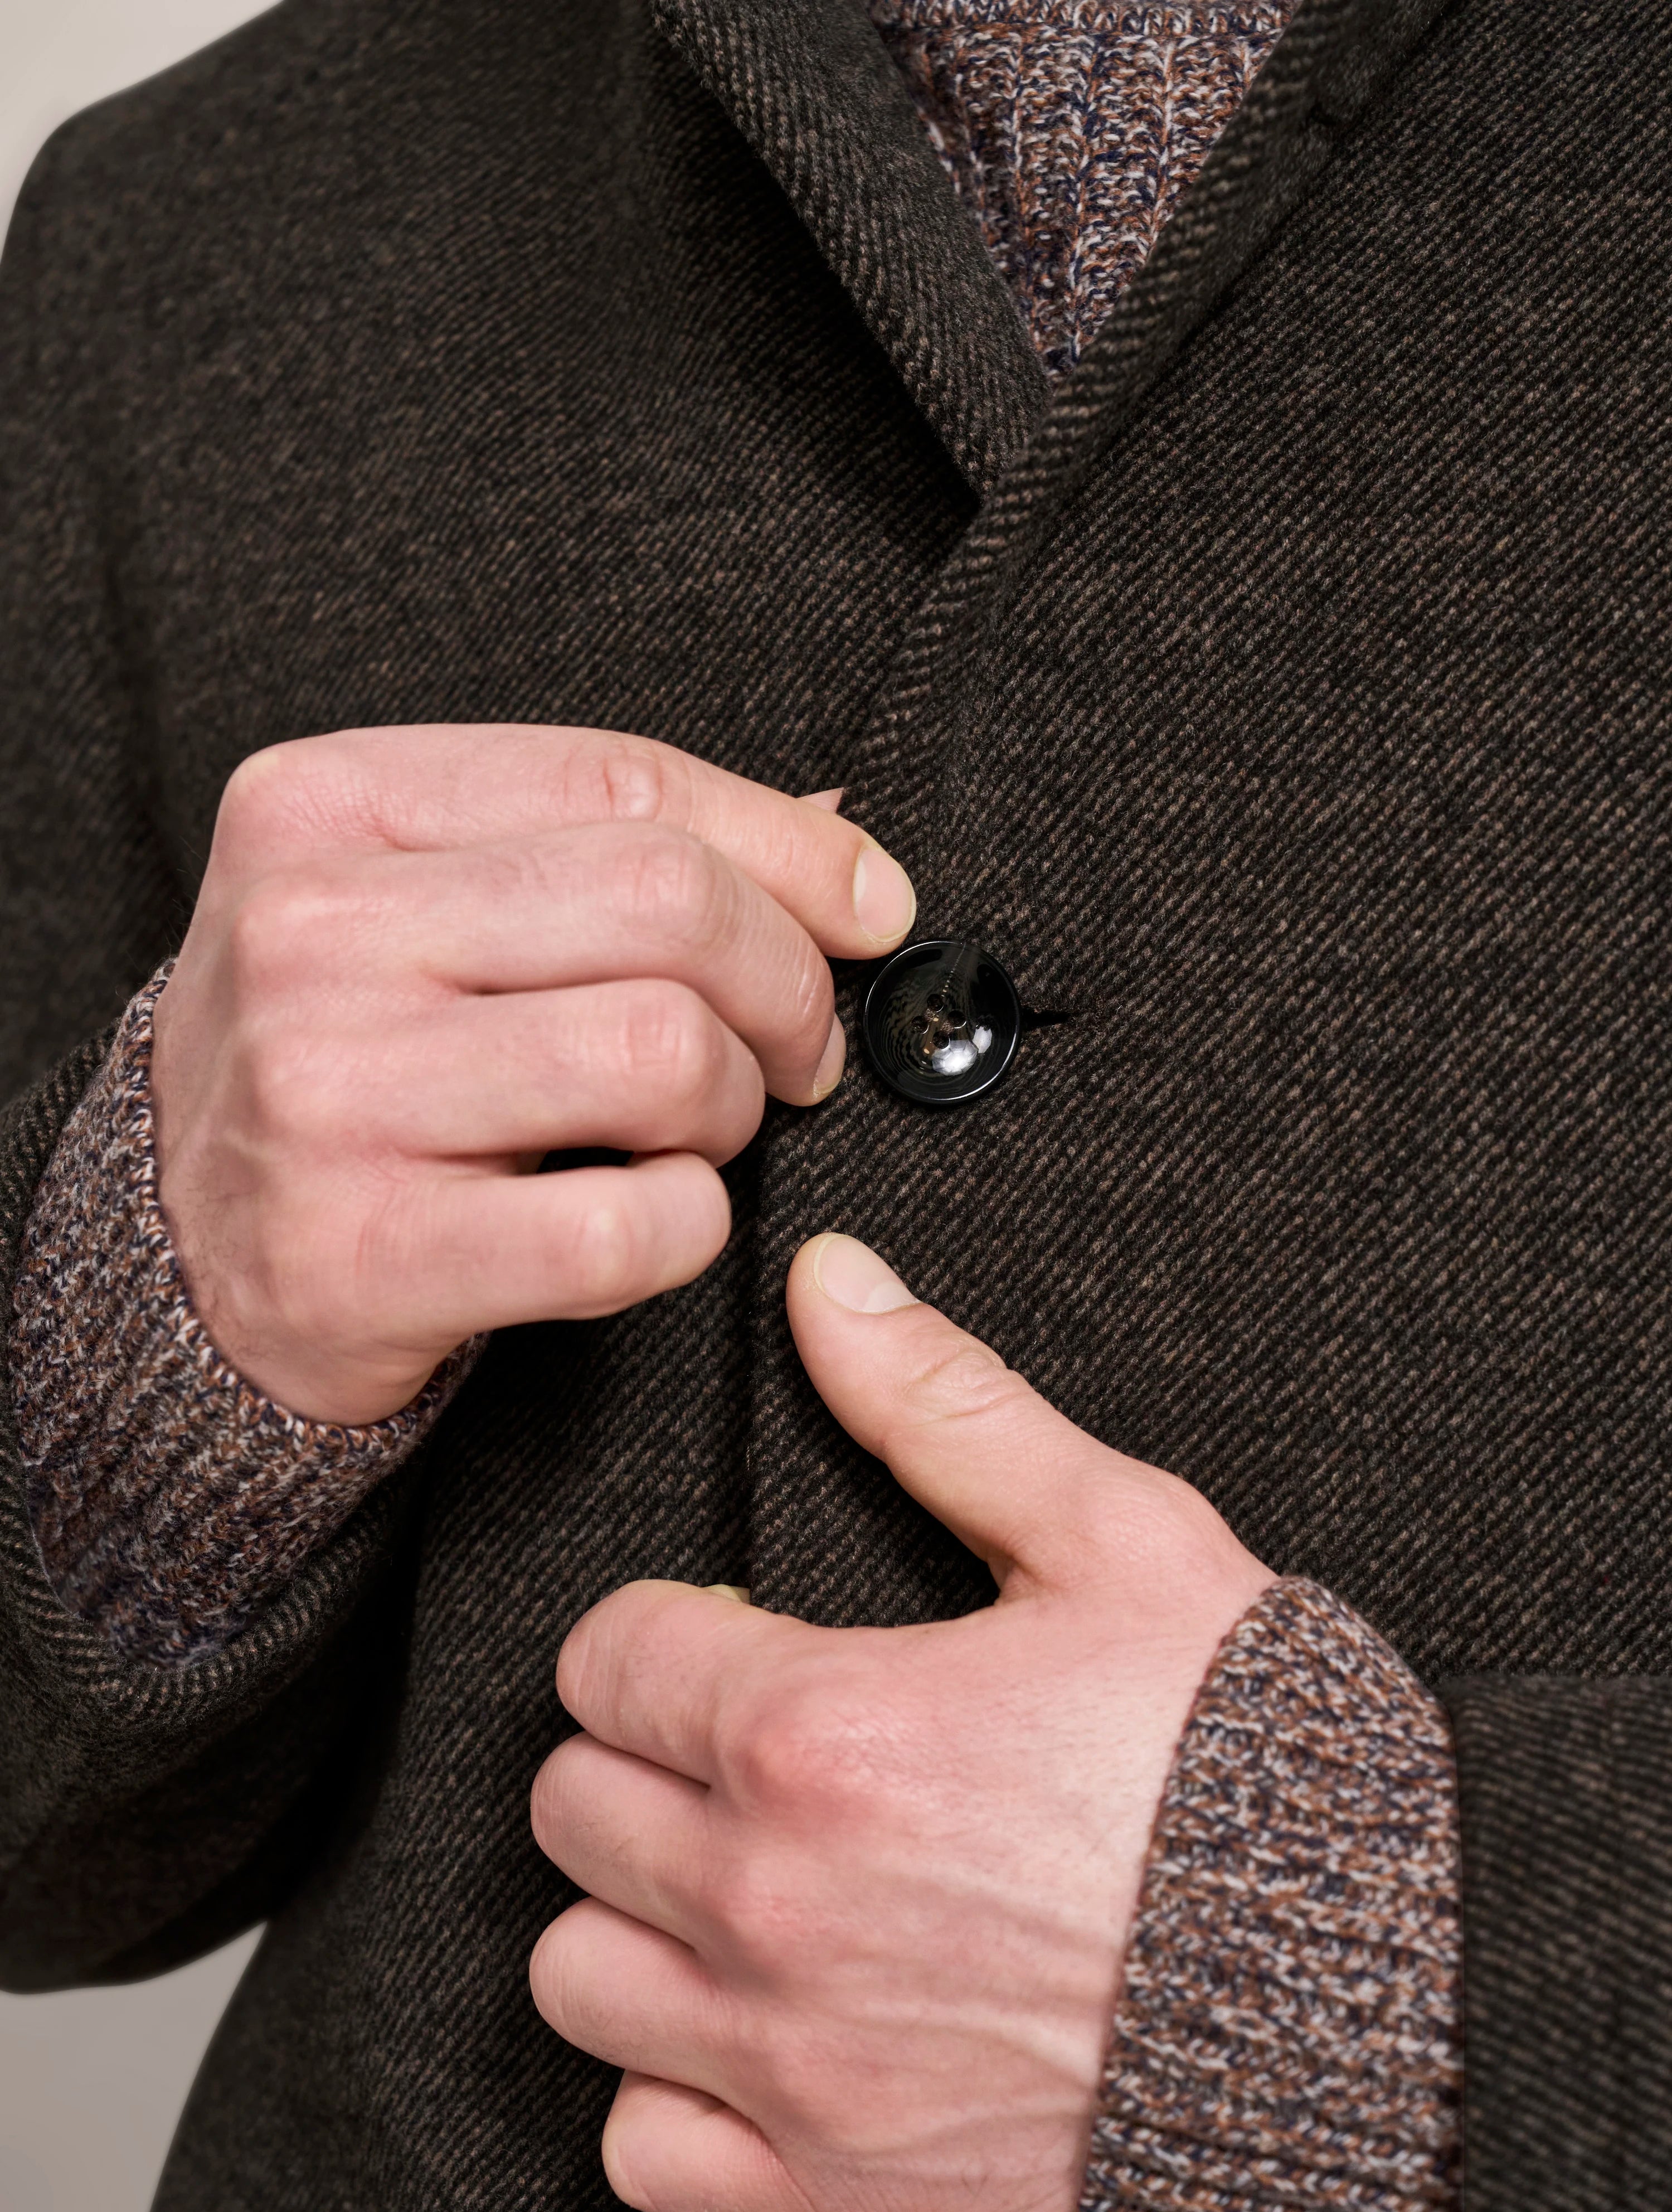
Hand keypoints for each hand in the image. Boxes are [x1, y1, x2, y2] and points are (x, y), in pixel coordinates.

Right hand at [150, 727, 914, 1421]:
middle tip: (795, 1050)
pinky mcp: (359, 1253)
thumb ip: (599, 850)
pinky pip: (624, 1229)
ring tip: (701, 1134)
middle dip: (786, 986)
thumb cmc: (341, 1062)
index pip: (622, 782)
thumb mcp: (420, 906)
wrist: (178, 1257)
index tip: (870, 910)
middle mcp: (310, 932)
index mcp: (328, 805)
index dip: (789, 850)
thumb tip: (833, 836)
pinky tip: (654, 1219)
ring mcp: (323, 1093)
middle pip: (666, 905)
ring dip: (734, 1110)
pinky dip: (689, 1230)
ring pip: (660, 1057)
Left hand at [529, 1234, 1271, 2211]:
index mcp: (823, 1734)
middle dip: (646, 1753)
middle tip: (752, 1749)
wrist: (1384, 2015)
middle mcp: (773, 1902)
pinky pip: (641, 2150)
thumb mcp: (1121, 1543)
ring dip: (636, 1916)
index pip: (605, 1656)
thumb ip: (946, 1408)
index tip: (735, 1639)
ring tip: (740, 1881)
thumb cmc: (1262, 1774)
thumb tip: (830, 1285)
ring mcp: (793, 2060)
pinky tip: (752, 2032)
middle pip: (571, 1802)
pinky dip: (669, 2093)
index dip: (666, 1630)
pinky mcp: (834, 2190)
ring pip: (576, 1973)